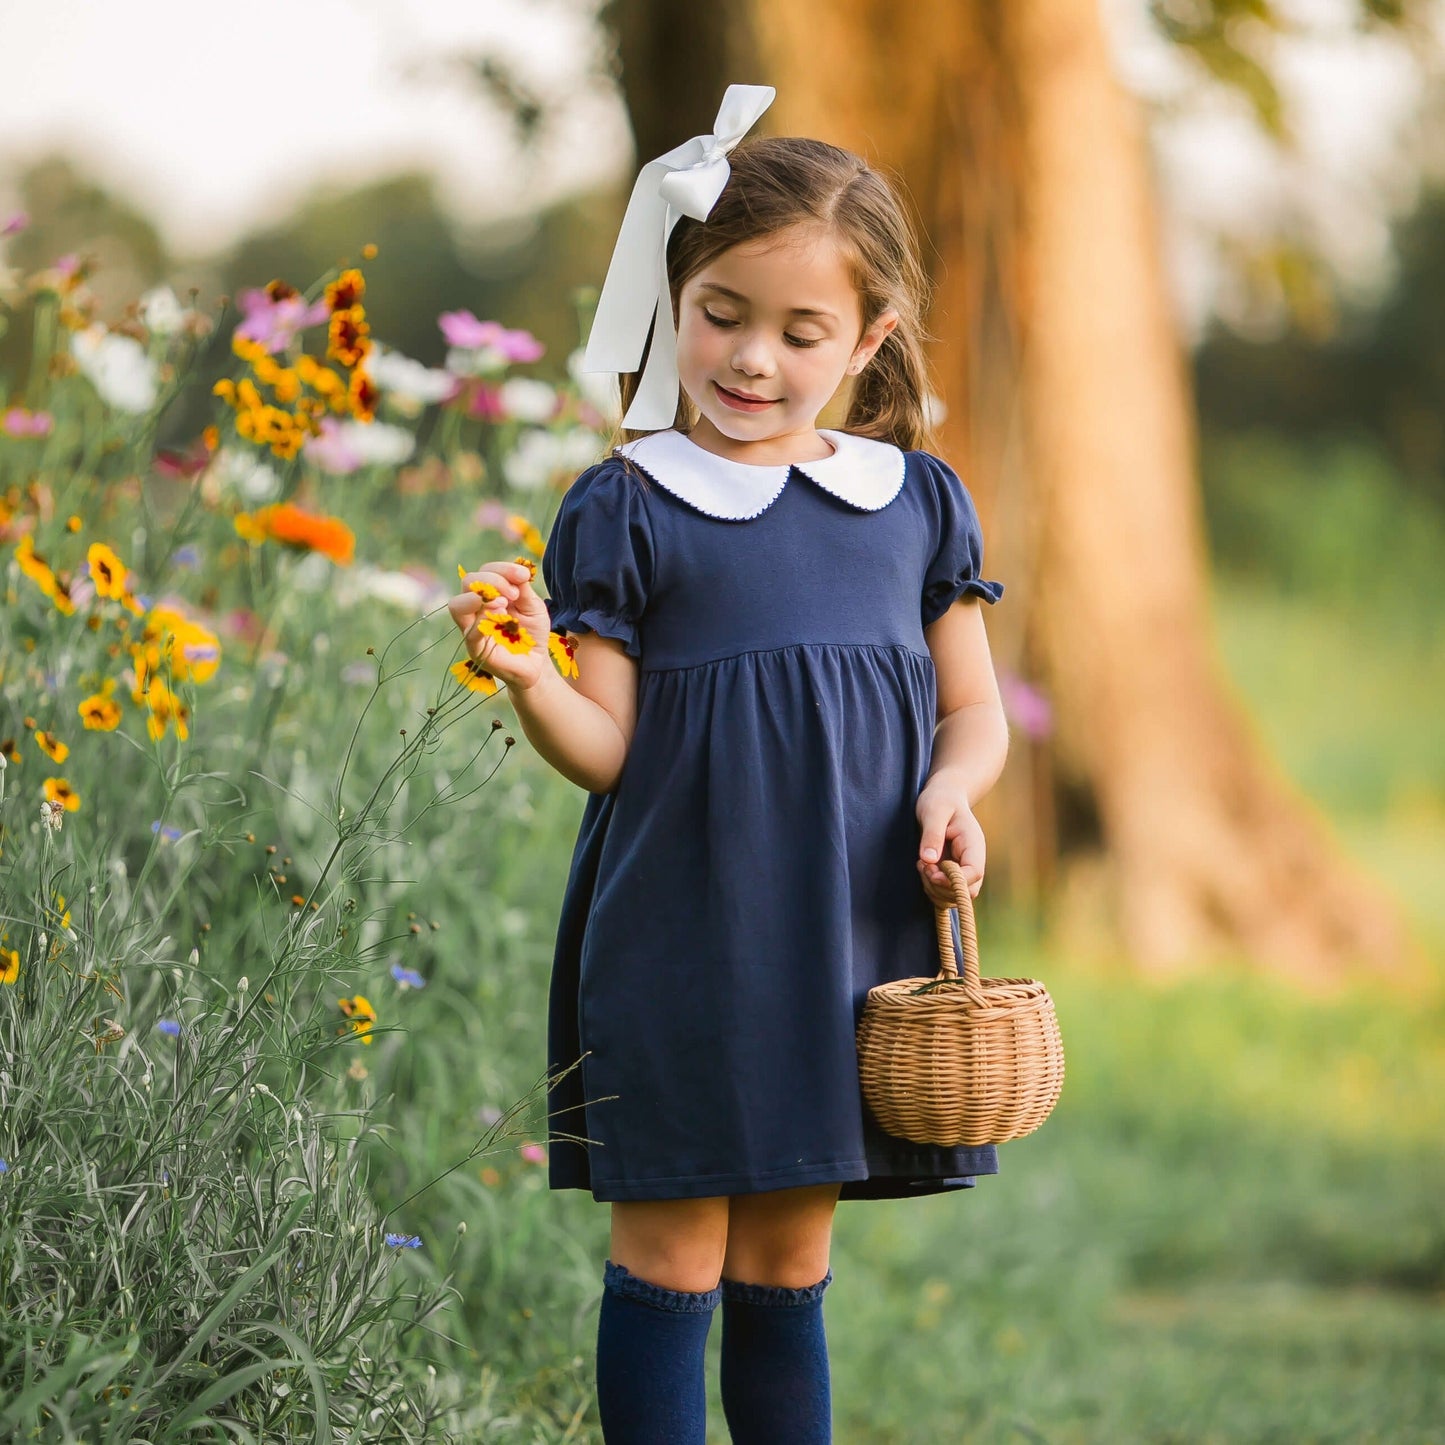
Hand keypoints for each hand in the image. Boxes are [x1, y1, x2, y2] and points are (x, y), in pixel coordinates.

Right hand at [447, 559, 552, 691]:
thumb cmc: (532, 633)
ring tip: (504, 602)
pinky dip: (482, 620)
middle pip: (467, 581)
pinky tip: (500, 617)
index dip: (502, 569)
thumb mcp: (533, 606)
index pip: (484, 571)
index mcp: (489, 594)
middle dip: (492, 580)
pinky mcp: (475, 648)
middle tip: (514, 593)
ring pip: (457, 605)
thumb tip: (517, 571)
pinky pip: (469, 631)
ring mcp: (472, 628)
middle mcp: (476, 608)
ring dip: (480, 597)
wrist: (536, 663)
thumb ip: (523, 588)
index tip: (523, 575)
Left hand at [915, 776, 984, 906]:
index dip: (954, 881)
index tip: (932, 872)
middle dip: (941, 887)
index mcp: (973, 845)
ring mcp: (963, 868)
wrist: (945, 795)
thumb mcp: (934, 810)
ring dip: (934, 888)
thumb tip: (929, 859)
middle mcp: (972, 860)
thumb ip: (932, 834)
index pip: (974, 874)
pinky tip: (923, 868)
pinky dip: (932, 887)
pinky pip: (946, 892)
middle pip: (966, 891)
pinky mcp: (952, 872)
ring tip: (922, 865)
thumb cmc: (940, 799)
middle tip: (923, 866)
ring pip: (954, 895)